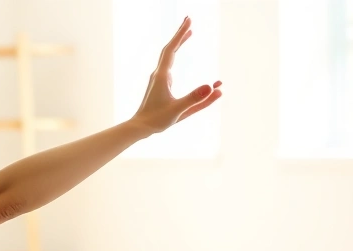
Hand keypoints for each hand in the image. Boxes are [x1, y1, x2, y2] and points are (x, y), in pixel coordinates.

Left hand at [130, 17, 222, 135]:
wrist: (140, 127)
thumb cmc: (157, 120)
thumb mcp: (178, 111)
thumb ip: (195, 99)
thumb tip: (212, 87)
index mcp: (162, 77)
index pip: (171, 49)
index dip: (180, 34)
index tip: (189, 21)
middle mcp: (159, 74)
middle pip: (169, 48)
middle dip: (180, 34)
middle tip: (189, 20)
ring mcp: (158, 79)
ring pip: (168, 55)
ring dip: (178, 43)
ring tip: (188, 33)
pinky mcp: (159, 84)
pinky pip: (168, 64)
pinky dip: (175, 54)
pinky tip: (177, 53)